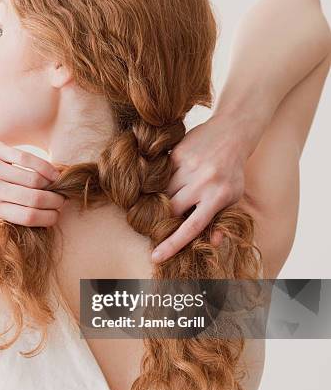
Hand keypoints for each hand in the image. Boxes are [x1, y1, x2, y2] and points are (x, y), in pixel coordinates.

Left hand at [0, 133, 64, 224]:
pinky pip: (26, 158)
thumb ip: (1, 208)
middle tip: (61, 201)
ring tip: (57, 185)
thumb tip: (34, 213)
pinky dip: (43, 165)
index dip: (48, 218)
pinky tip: (51, 170)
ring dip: (51, 183)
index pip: (28, 217)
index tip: (56, 216)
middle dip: (54, 202)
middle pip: (35, 199)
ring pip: (34, 178)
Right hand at [151, 114, 250, 262]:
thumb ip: (222, 220)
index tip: (155, 257)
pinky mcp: (177, 154)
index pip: (192, 227)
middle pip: (171, 209)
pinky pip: (161, 175)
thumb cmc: (232, 171)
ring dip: (162, 198)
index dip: (172, 244)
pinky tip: (172, 177)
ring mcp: (188, 167)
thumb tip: (213, 243)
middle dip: (165, 217)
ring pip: (163, 192)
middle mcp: (202, 182)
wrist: (231, 132)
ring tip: (173, 194)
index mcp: (218, 197)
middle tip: (165, 217)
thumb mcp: (234, 197)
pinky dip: (161, 181)